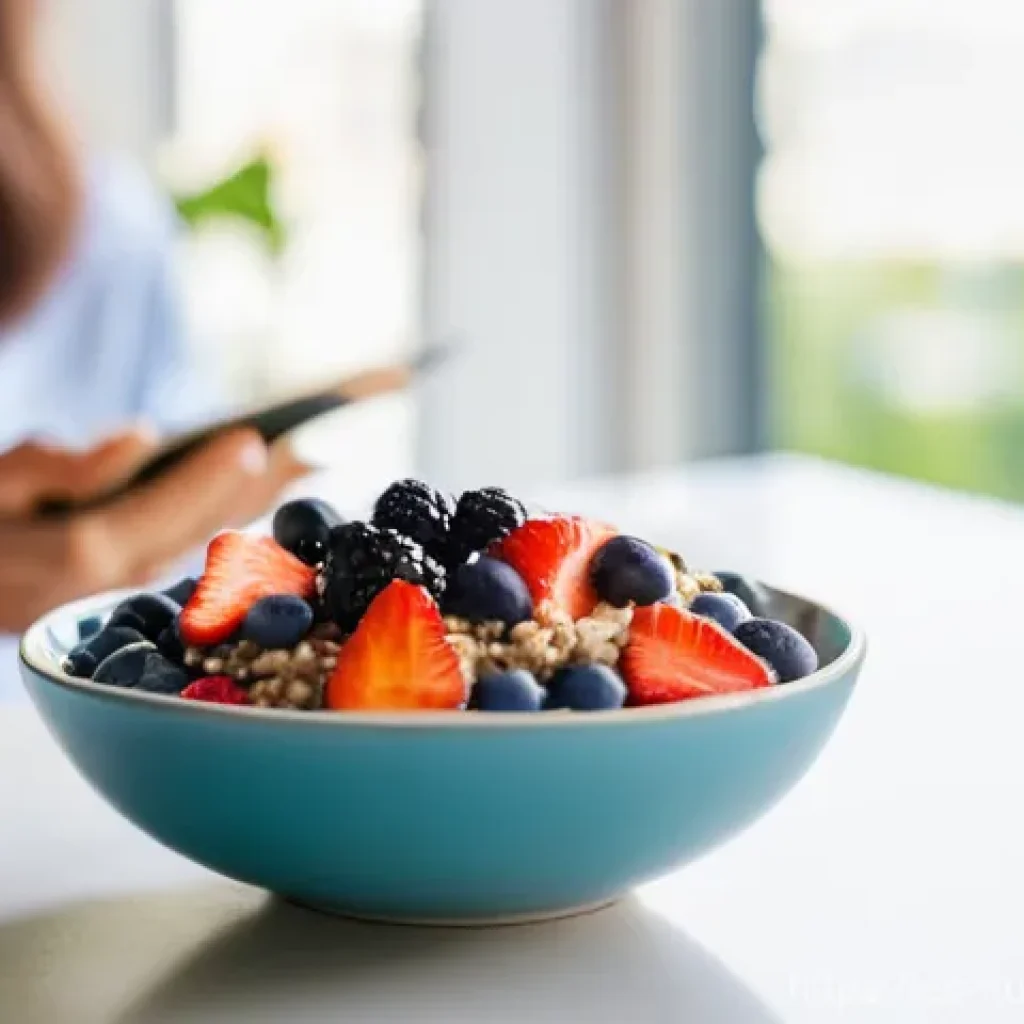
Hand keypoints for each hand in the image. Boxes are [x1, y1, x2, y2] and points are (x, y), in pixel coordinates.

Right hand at [0, 428, 307, 631]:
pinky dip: (220, 527)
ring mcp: (112, 599)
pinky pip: (180, 558)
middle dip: (256, 489)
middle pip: (200, 530)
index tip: (256, 440)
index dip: (211, 472)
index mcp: (77, 553)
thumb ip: (60, 464)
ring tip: (299, 470)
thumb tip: (141, 437)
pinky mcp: (108, 601)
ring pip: (198, 546)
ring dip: (250, 508)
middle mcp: (106, 585)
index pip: (165, 508)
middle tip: (312, 451)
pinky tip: (248, 504)